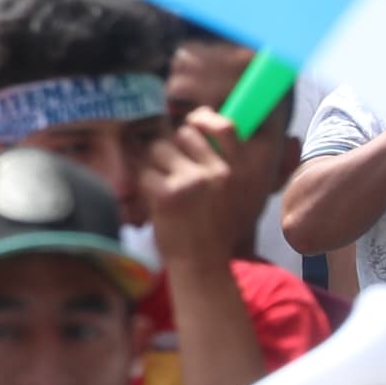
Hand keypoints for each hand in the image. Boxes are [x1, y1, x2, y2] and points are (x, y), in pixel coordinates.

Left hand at [141, 109, 250, 274]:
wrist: (203, 265)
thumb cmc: (218, 231)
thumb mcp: (240, 195)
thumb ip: (229, 165)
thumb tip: (205, 129)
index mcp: (241, 170)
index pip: (225, 126)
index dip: (203, 118)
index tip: (192, 122)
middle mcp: (220, 171)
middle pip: (183, 134)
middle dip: (172, 147)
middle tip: (170, 168)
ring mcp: (192, 180)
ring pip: (158, 149)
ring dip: (154, 164)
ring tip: (161, 186)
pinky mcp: (167, 194)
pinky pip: (144, 172)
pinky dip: (144, 185)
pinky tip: (153, 200)